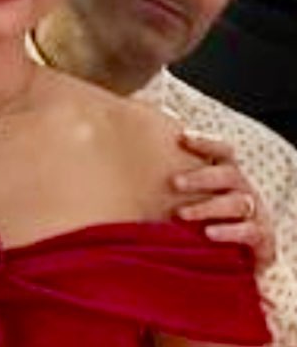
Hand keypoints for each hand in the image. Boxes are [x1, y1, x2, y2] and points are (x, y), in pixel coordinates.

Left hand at [172, 133, 275, 270]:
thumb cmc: (209, 217)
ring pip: (236, 203)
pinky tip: (208, 233)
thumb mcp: (195, 196)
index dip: (206, 142)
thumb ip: (176, 180)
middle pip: (227, 175)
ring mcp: (255, 212)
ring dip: (207, 207)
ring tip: (181, 214)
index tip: (181, 137)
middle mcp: (243, 189)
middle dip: (200, 178)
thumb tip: (133, 162)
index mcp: (227, 173)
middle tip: (174, 182)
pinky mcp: (261, 238)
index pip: (223, 150)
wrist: (241, 256)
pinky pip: (248, 232)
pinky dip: (228, 231)